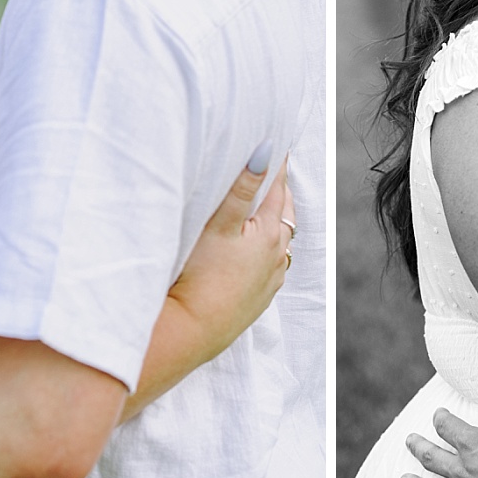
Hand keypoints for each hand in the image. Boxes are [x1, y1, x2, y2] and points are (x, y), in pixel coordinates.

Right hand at [167, 154, 293, 360]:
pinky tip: (256, 252)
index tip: (275, 147)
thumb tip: (265, 154)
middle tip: (273, 175)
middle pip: (285, 215)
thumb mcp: (220, 224)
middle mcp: (277, 256)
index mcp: (269, 233)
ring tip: (265, 209)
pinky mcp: (260, 298)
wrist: (193, 330)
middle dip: (280, 194)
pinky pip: (273, 266)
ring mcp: (271, 280)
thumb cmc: (202, 275)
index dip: (275, 167)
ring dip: (275, 224)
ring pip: (281, 243)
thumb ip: (242, 188)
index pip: (277, 190)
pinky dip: (269, 251)